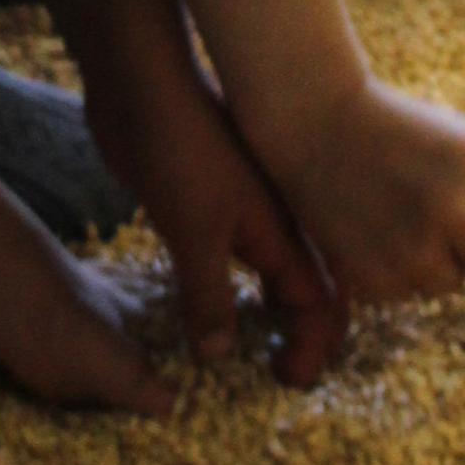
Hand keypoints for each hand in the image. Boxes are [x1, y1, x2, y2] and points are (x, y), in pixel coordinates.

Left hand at [86, 45, 345, 387]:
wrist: (142, 84)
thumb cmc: (178, 148)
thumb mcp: (193, 233)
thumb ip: (210, 297)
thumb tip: (220, 358)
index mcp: (285, 232)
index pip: (323, 304)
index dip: (314, 347)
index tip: (286, 381)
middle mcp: (273, 226)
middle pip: (304, 293)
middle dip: (298, 337)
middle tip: (272, 375)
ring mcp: (240, 214)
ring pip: (266, 277)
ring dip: (263, 315)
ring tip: (242, 353)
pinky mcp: (204, 207)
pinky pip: (228, 261)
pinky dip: (225, 292)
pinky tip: (203, 309)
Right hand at [276, 78, 464, 307]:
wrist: (318, 125)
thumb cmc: (401, 133)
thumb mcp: (463, 142)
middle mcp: (453, 208)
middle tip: (454, 228)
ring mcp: (412, 246)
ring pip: (450, 283)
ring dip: (435, 261)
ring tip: (401, 217)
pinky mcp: (376, 276)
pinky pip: (406, 291)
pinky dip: (395, 270)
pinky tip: (374, 230)